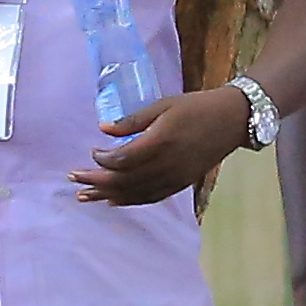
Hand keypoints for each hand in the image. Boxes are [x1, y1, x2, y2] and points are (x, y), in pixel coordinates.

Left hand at [71, 80, 255, 207]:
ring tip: (84, 196)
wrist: (232, 120)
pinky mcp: (181, 183)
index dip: (102, 160)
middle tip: (73, 179)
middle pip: (123, 181)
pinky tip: (113, 201)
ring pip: (134, 193)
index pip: (121, 160)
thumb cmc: (196, 106)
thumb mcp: (163, 105)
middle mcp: (165, 165)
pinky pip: (150, 197)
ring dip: (107, 195)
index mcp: (160, 142)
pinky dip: (130, 200)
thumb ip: (132, 120)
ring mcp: (174, 177)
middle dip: (96, 182)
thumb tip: (103, 129)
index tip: (92, 151)